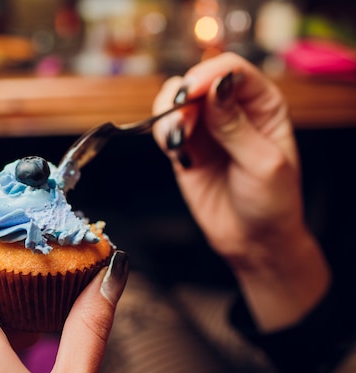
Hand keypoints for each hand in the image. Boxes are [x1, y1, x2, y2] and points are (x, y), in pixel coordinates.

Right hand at [152, 53, 329, 331]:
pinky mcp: (185, 148)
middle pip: (198, 80)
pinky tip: (174, 147)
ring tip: (176, 138)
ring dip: (168, 113)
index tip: (191, 92)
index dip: (210, 75)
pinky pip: (165, 128)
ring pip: (175, 100)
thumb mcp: (262, 163)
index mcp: (263, 105)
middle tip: (180, 118)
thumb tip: (215, 87)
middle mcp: (232, 110)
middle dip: (183, 95)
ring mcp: (206, 129)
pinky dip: (161, 132)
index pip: (233, 71)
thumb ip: (235, 125)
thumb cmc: (272, 202)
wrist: (253, 240)